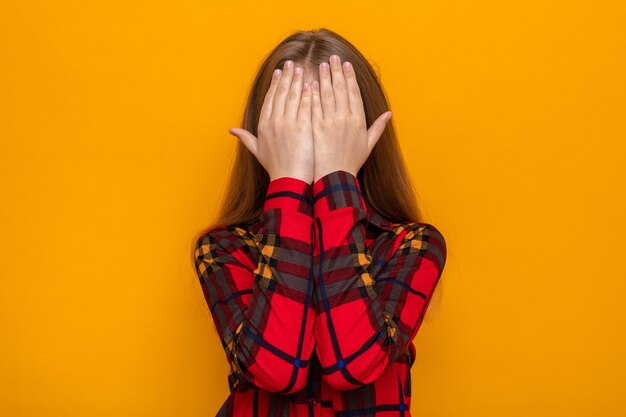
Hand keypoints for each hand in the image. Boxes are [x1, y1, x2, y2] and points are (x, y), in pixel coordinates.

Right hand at [229, 60, 313, 183]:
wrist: (289, 180)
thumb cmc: (275, 168)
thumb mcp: (257, 151)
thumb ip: (245, 138)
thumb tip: (231, 130)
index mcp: (263, 125)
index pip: (270, 99)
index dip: (275, 84)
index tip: (279, 72)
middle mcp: (274, 122)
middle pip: (280, 94)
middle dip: (286, 77)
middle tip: (291, 63)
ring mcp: (288, 124)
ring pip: (293, 97)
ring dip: (297, 81)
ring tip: (302, 69)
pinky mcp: (302, 128)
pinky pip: (305, 106)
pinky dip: (308, 94)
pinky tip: (312, 84)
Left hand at [311, 55, 391, 182]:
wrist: (335, 177)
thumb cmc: (352, 162)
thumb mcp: (369, 145)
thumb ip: (378, 127)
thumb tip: (389, 113)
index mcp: (358, 120)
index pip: (354, 93)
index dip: (349, 77)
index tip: (346, 65)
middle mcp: (345, 118)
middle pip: (340, 89)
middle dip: (336, 71)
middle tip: (332, 58)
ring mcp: (330, 122)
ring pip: (327, 94)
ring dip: (324, 78)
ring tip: (320, 65)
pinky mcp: (317, 128)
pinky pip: (314, 107)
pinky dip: (312, 94)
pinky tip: (309, 83)